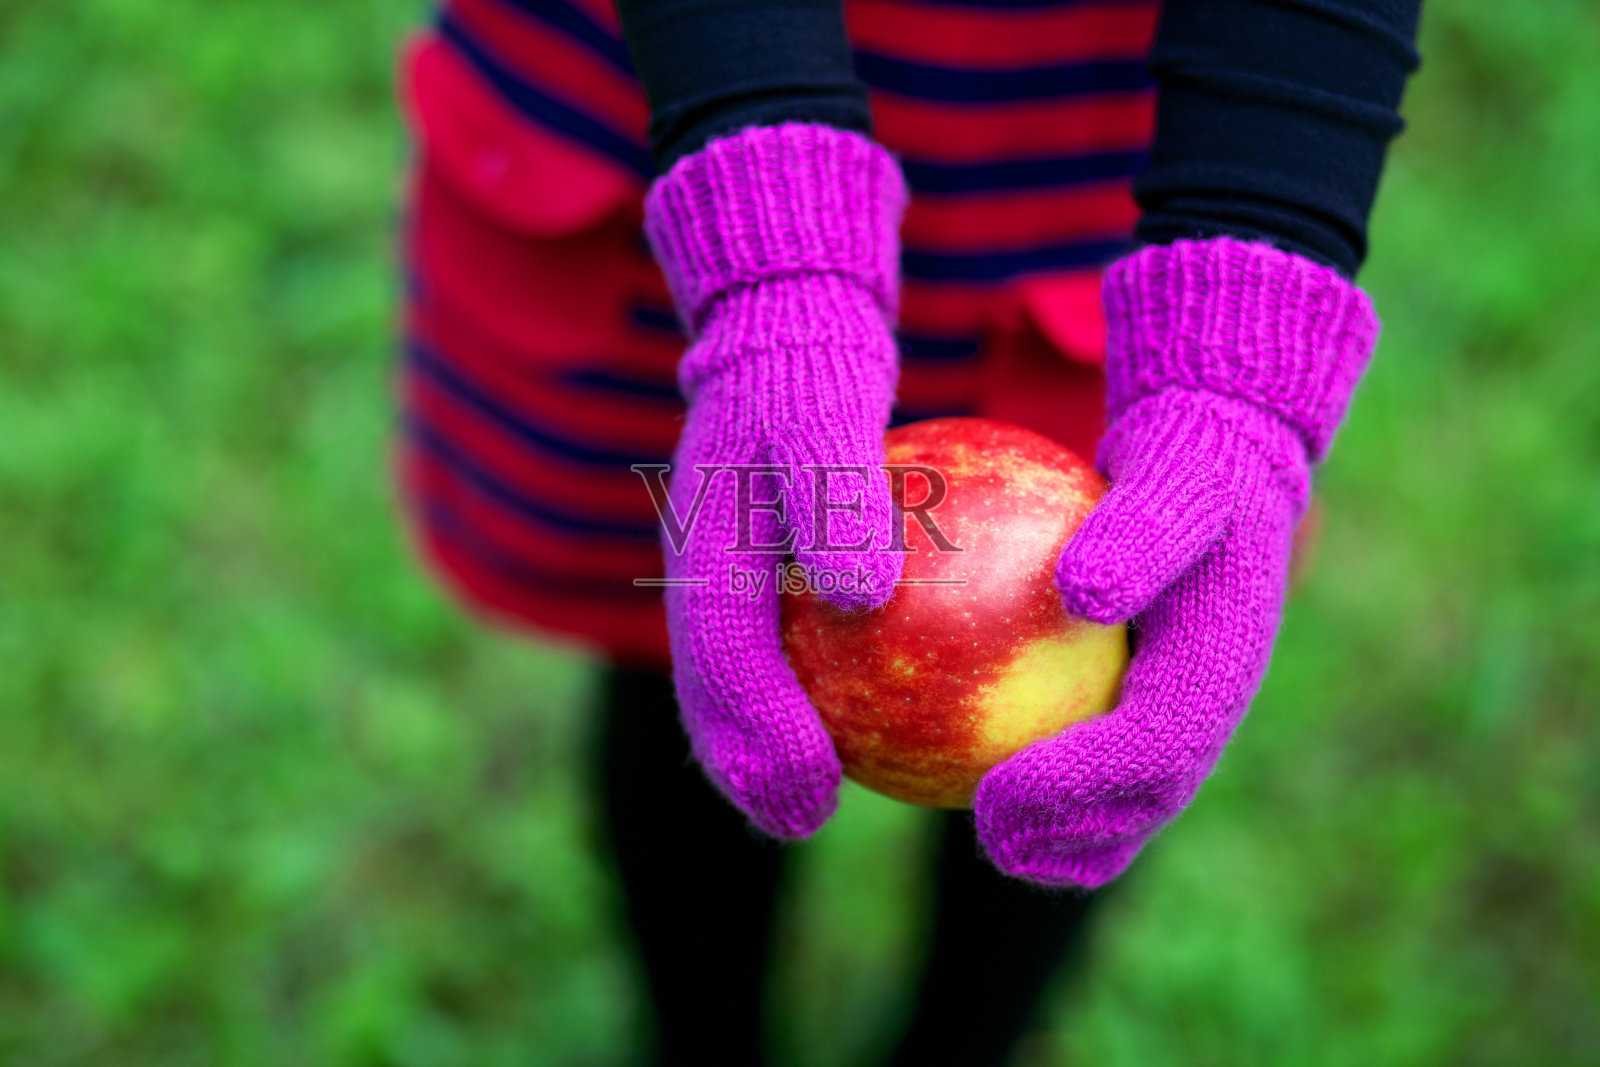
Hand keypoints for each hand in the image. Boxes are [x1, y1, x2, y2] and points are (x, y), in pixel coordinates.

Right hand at [645, 124, 907, 837]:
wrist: (781, 321)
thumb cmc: (810, 366)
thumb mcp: (824, 413)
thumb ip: (836, 502)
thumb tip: (866, 601)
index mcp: (700, 552)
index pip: (719, 666)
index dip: (756, 743)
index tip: (809, 801)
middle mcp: (699, 574)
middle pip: (711, 689)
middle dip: (747, 761)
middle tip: (803, 815)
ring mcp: (721, 572)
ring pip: (735, 672)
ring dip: (767, 736)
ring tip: (822, 788)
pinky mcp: (753, 565)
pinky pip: (777, 640)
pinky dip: (809, 684)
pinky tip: (877, 709)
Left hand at [975, 239, 1379, 886]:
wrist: (1226, 469)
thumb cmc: (1189, 468)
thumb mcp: (1175, 478)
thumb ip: (1142, 534)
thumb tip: (1083, 592)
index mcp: (1218, 669)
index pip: (1150, 753)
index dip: (1078, 790)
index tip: (994, 796)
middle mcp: (1208, 706)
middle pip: (1146, 801)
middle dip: (1074, 836)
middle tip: (988, 837)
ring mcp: (1187, 712)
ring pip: (1131, 799)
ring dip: (1068, 834)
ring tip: (988, 836)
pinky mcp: (1156, 704)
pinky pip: (1099, 756)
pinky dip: (1049, 783)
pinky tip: (965, 768)